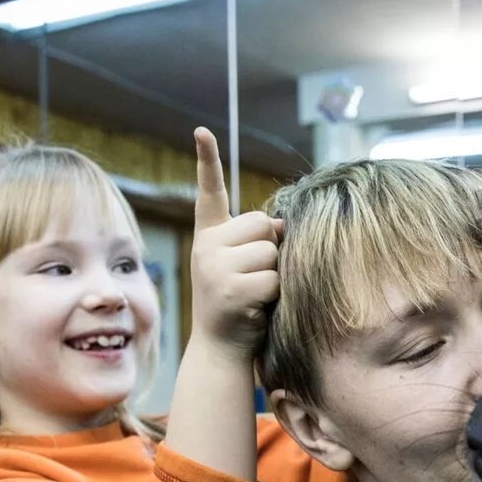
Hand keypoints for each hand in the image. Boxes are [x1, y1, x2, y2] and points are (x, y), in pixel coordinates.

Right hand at [189, 127, 281, 363]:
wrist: (221, 350)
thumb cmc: (241, 306)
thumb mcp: (241, 266)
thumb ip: (255, 240)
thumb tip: (279, 225)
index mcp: (208, 236)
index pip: (210, 192)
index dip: (207, 160)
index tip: (202, 131)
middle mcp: (205, 247)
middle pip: (261, 224)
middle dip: (269, 248)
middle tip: (253, 278)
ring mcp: (214, 267)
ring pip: (270, 250)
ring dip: (274, 273)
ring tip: (255, 294)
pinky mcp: (231, 288)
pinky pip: (273, 277)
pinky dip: (274, 294)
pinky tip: (256, 307)